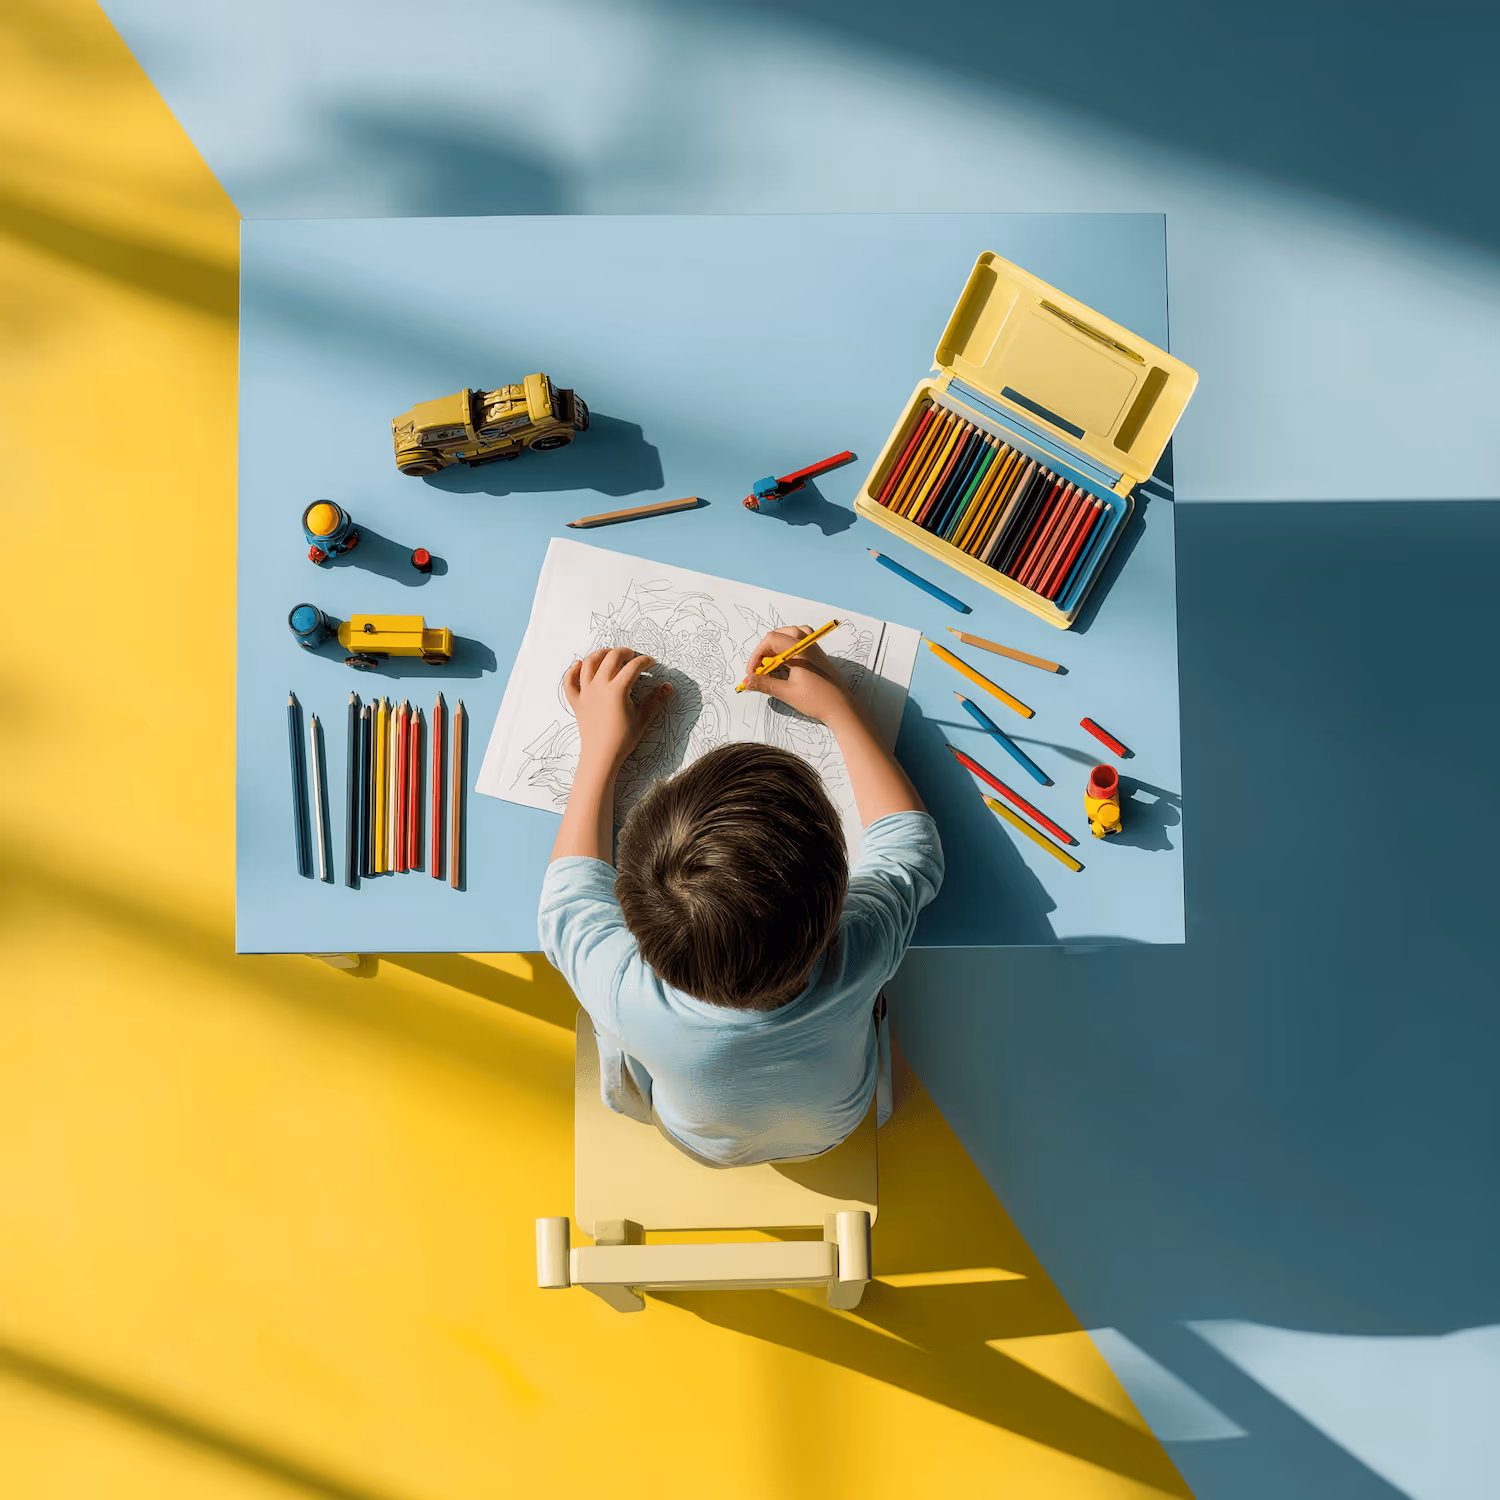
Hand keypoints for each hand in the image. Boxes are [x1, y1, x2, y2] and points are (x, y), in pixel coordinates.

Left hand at [563, 647, 672, 772]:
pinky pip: (569, 682)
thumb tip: (668, 686)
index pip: (633, 666)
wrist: (601, 756)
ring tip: (609, 655)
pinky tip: (580, 665)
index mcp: (617, 690)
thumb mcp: (643, 718)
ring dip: (600, 654)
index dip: (644, 662)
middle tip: (632, 656)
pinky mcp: (576, 701)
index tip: (651, 664)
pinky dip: (573, 670)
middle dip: (624, 652)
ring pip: (588, 663)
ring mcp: (585, 693)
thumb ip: (656, 700)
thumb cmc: (623, 739)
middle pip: (611, 658)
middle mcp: (599, 686)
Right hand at [740, 626, 856, 726]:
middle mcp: (807, 645)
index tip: (752, 672)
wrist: (841, 707)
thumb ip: (765, 684)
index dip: (757, 654)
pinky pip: (800, 640)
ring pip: (791, 634)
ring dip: (777, 646)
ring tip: (771, 664)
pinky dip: (788, 647)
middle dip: (765, 650)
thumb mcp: (787, 693)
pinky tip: (785, 662)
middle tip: (760, 669)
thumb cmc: (817, 700)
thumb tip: (747, 682)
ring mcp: (814, 648)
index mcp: (799, 651)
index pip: (771, 640)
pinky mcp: (817, 655)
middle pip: (780, 634)